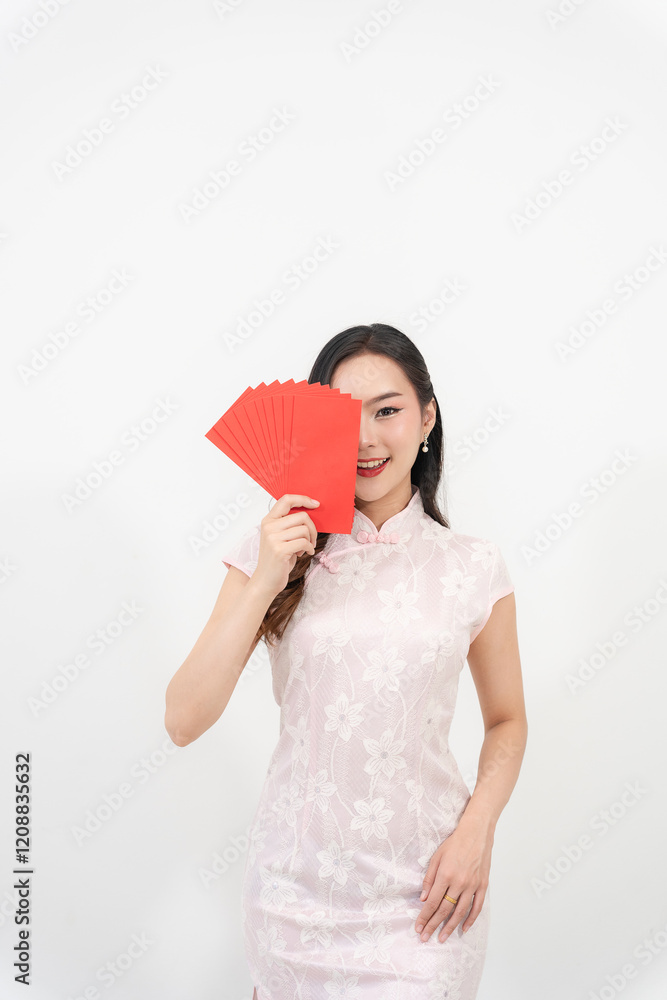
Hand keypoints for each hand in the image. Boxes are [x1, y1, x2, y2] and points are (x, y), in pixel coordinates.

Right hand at [252, 494, 319, 597]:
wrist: (265, 581)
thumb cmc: (277, 559)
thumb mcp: (280, 537)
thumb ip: (289, 524)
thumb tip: (311, 512)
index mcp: (268, 520)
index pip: (286, 499)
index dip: (303, 499)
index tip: (315, 504)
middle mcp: (269, 527)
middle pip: (301, 516)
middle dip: (312, 528)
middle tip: (311, 539)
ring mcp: (273, 538)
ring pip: (304, 529)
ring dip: (310, 540)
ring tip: (304, 548)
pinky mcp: (279, 550)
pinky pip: (304, 542)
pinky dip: (309, 548)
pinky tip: (305, 553)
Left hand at [414, 817, 492, 942]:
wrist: (476, 833)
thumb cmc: (454, 843)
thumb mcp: (436, 857)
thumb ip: (429, 878)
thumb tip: (424, 898)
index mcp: (445, 874)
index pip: (433, 902)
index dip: (424, 916)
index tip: (418, 927)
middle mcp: (459, 882)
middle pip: (444, 910)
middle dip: (433, 925)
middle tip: (425, 937)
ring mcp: (472, 885)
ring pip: (460, 912)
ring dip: (450, 927)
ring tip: (442, 938)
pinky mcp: (482, 885)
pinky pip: (477, 907)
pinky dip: (470, 919)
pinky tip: (463, 928)